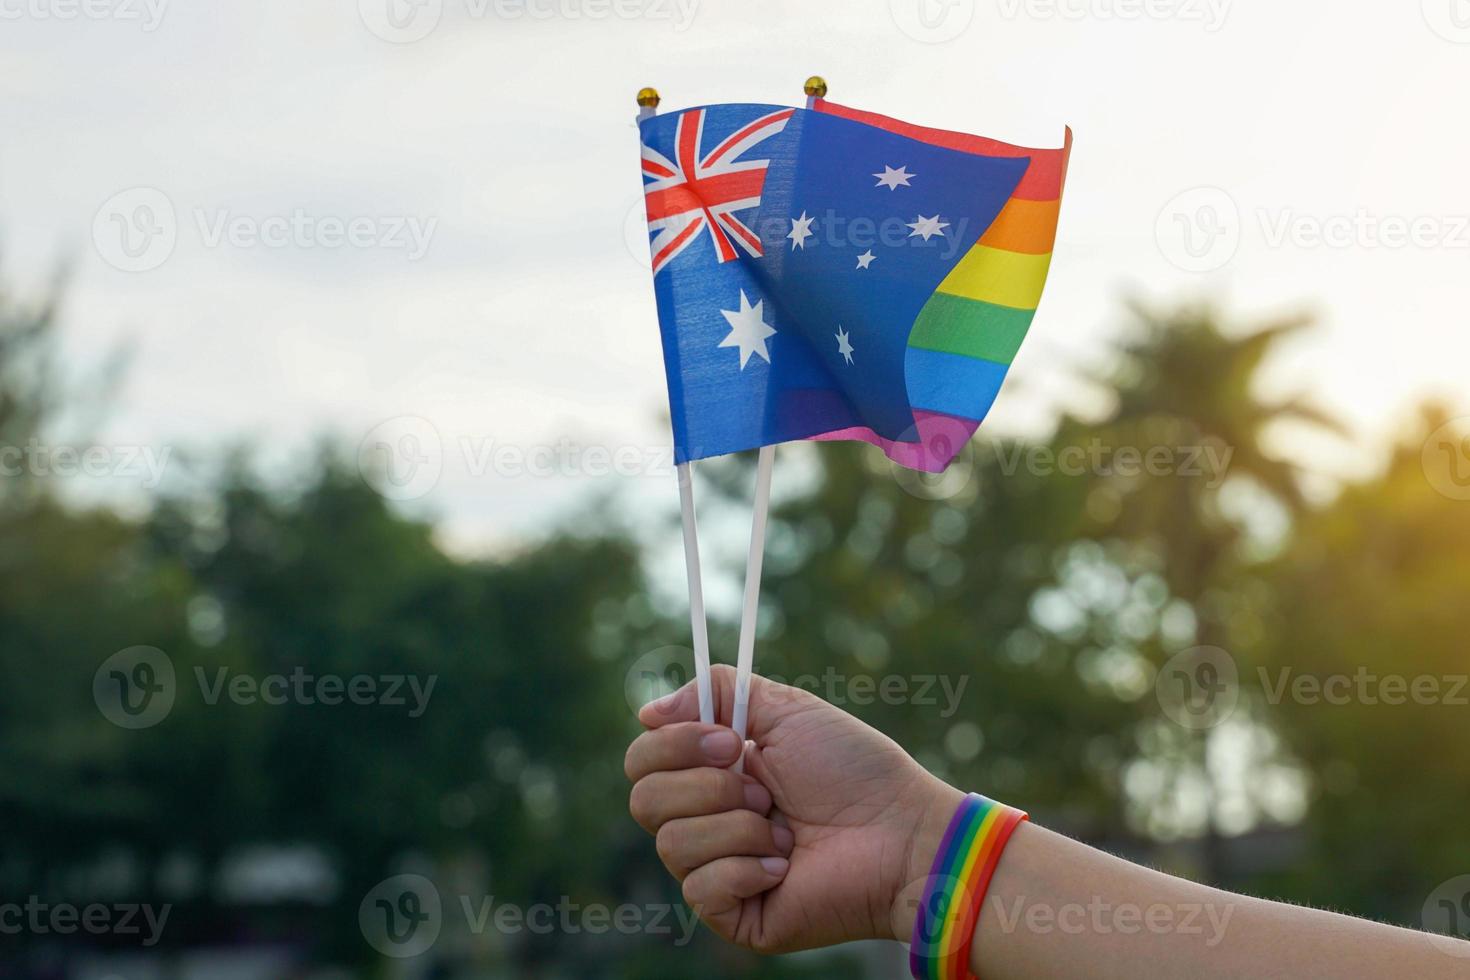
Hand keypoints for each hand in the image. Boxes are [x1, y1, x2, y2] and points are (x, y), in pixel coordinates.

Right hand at [624, 664, 962, 953]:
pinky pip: (700, 888)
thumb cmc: (855, 770)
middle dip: (709, 786)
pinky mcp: (733, 914)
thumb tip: (646, 711)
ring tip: (786, 830)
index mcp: (712, 770)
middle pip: (643, 799)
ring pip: (671, 843)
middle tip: (765, 787)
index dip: (674, 744)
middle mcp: (706, 819)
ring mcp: (717, 869)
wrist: (901, 833)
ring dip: (738, 827)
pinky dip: (746, 868)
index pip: (643, 759)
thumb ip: (717, 690)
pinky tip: (785, 865)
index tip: (729, 739)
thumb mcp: (786, 709)